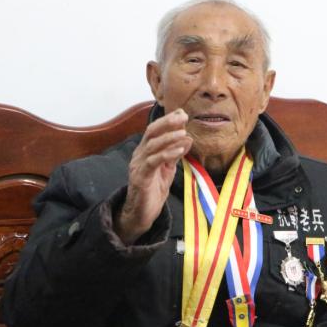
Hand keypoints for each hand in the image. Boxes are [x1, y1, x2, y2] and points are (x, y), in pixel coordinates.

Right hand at [115, 108, 192, 243]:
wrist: (142, 213)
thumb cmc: (154, 190)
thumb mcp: (168, 169)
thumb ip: (176, 154)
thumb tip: (188, 138)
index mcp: (145, 151)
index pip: (155, 130)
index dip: (168, 121)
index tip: (182, 113)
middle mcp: (139, 155)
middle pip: (151, 132)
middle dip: (167, 123)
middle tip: (182, 116)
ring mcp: (138, 165)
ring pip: (152, 145)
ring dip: (169, 137)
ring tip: (183, 132)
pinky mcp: (141, 177)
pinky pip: (153, 162)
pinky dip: (167, 154)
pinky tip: (179, 150)